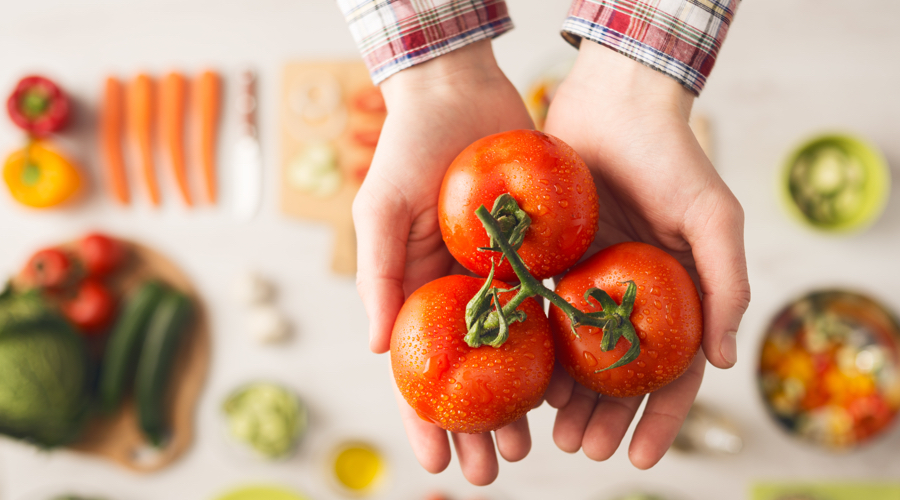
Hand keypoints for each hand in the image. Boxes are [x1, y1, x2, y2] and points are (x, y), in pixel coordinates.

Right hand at [352, 40, 534, 484]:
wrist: (459, 93)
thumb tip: (380, 350)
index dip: (424, 420)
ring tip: (534, 443)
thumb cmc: (407, 149)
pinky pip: (548, 307)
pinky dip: (555, 348)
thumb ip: (378, 276)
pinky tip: (569, 384)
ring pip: (512, 354)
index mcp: (417, 291)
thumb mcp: (380, 210)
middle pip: (469, 375)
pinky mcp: (534, 255)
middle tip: (495, 469)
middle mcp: (457, 293)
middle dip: (478, 426)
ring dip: (520, 402)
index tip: (437, 462)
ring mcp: (497, 278)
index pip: (417, 370)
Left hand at [542, 41, 750, 467]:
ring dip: (566, 396)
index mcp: (676, 295)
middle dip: (604, 417)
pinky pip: (539, 315)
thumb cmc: (672, 156)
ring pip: (576, 355)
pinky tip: (520, 378)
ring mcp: (589, 282)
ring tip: (549, 431)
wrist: (612, 102)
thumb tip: (726, 362)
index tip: (636, 457)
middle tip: (581, 448)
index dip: (659, 419)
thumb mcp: (714, 217)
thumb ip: (727, 284)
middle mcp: (632, 296)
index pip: (673, 372)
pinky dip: (533, 349)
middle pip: (619, 374)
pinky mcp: (550, 261)